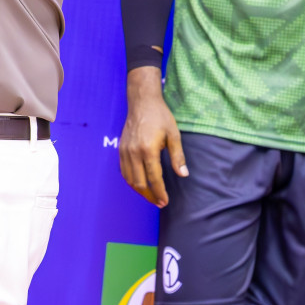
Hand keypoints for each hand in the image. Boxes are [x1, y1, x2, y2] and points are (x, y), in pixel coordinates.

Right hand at [119, 67, 187, 207]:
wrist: (142, 102)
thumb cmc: (160, 117)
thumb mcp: (174, 135)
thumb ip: (178, 157)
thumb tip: (183, 174)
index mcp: (148, 149)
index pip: (153, 178)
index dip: (159, 192)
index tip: (165, 201)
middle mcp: (134, 152)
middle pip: (139, 182)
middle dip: (149, 195)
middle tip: (159, 203)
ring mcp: (125, 151)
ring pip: (129, 178)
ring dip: (139, 190)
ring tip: (150, 196)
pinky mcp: (120, 149)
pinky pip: (123, 170)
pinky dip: (131, 180)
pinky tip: (139, 183)